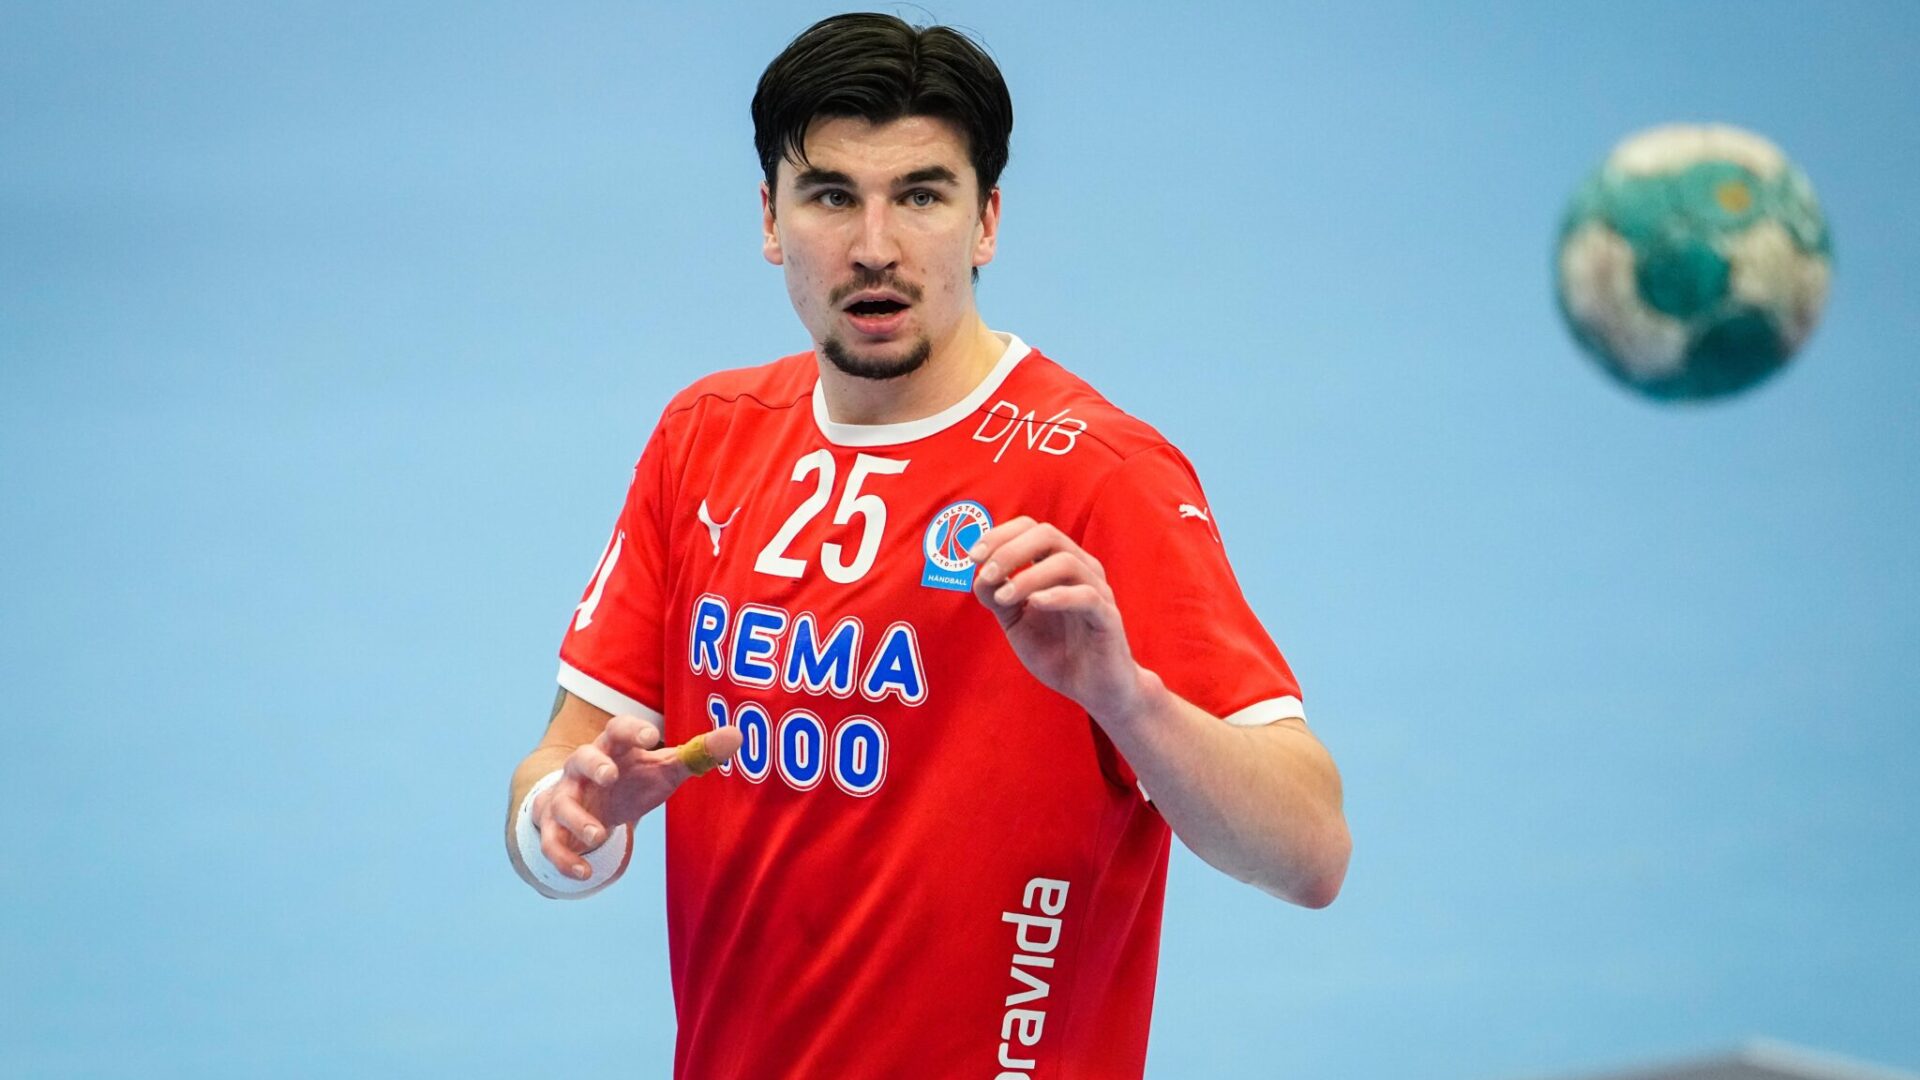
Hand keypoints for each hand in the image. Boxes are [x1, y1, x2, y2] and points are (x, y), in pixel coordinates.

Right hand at [533, 714, 742, 879]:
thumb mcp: (664, 768)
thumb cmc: (632, 780)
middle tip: (609, 775)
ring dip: (577, 819)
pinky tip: (585, 873)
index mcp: (613, 748)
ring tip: (599, 835)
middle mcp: (584, 769)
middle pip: (581, 758)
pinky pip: (552, 842)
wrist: (586, 803)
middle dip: (594, 766)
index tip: (651, 737)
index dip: (632, 730)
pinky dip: (566, 859)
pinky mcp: (554, 828)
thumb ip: (697, 754)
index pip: (618, 729)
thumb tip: (736, 734)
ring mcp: (566, 797)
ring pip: (562, 804)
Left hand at [969, 516, 1147, 722]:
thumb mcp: (1017, 622)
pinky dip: (1057, 596)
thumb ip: (998, 597)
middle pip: (1047, 535)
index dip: (999, 536)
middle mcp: (1081, 569)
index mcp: (1058, 564)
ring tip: (1002, 598)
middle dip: (1009, 550)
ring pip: (1066, 562)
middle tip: (986, 573)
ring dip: (1027, 577)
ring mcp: (1097, 591)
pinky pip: (1086, 596)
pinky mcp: (1108, 618)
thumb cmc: (1058, 650)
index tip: (972, 557)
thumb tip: (978, 575)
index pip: (1030, 529)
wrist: (1093, 689)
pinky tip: (1034, 604)